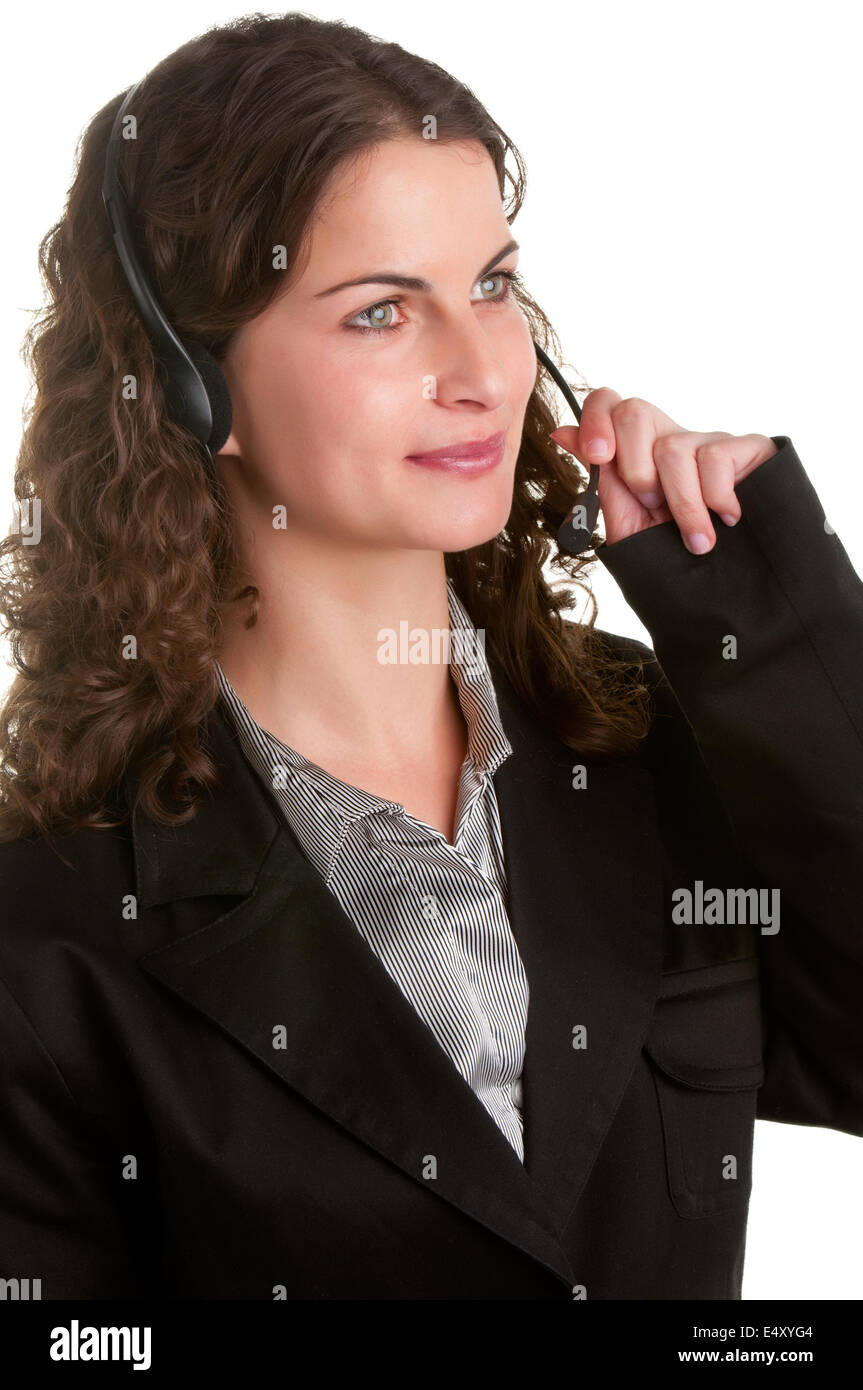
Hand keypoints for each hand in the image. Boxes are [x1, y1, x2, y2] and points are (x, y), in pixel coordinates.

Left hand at [549, 388, 778, 553]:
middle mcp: (672, 438)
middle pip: (635, 412)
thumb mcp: (629, 522)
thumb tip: (562, 431)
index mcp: (639, 452)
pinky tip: (728, 518)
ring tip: (695, 538)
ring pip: (672, 448)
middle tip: (651, 504)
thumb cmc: (677, 555)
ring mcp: (709, 441)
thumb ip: (602, 479)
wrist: (728, 589)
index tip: (597, 456)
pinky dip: (715, 498)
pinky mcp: (748, 448)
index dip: (596, 420)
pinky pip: (716, 457)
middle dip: (634, 468)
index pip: (609, 404)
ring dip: (681, 506)